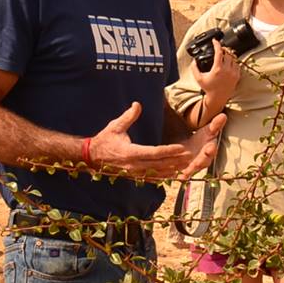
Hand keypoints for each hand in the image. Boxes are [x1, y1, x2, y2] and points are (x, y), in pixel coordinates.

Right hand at [87, 101, 227, 181]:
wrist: (91, 157)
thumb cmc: (105, 140)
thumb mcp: (115, 126)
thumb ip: (128, 116)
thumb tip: (137, 104)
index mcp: (130, 152)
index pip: (154, 152)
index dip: (169, 151)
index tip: (182, 148)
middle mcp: (134, 165)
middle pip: (160, 165)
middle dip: (176, 161)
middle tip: (191, 157)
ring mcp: (135, 173)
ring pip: (158, 173)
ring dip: (173, 170)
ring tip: (187, 167)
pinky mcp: (135, 176)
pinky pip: (152, 178)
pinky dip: (164, 177)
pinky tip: (175, 175)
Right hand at [192, 43, 239, 109]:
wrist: (218, 98)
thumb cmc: (208, 89)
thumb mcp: (198, 78)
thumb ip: (194, 68)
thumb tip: (193, 61)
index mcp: (217, 69)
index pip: (219, 52)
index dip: (217, 44)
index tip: (215, 41)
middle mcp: (227, 70)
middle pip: (227, 53)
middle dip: (223, 49)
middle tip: (219, 48)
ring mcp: (233, 73)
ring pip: (233, 58)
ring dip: (229, 55)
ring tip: (224, 54)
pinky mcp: (237, 76)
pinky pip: (237, 65)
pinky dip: (233, 61)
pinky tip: (229, 62)